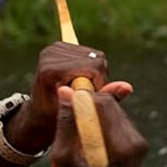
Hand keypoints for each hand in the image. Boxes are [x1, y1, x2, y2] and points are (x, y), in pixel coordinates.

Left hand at [9, 42, 132, 154]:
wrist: (38, 114)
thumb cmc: (57, 119)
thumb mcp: (81, 112)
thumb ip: (105, 98)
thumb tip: (128, 87)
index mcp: (50, 70)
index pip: (93, 67)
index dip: (100, 83)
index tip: (92, 99)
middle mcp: (49, 54)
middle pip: (95, 59)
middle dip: (98, 78)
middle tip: (87, 95)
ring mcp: (53, 48)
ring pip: (94, 56)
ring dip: (94, 74)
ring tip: (81, 90)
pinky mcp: (58, 46)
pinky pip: (88, 53)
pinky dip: (89, 68)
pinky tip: (79, 80)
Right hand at [49, 85, 146, 166]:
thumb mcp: (63, 156)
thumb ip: (66, 122)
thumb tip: (65, 91)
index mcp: (121, 146)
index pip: (104, 103)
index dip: (83, 98)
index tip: (66, 104)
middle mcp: (136, 143)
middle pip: (112, 105)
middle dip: (89, 105)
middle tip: (69, 116)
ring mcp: (139, 145)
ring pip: (115, 112)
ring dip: (96, 115)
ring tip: (78, 132)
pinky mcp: (138, 146)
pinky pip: (118, 123)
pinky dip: (103, 125)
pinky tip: (90, 139)